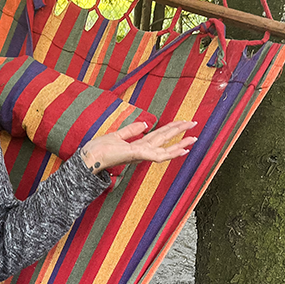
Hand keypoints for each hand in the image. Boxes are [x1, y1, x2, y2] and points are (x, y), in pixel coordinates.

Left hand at [80, 120, 197, 173]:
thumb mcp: (117, 136)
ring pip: (165, 148)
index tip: (183, 124)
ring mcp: (140, 154)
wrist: (90, 159)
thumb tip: (146, 124)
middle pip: (164, 139)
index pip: (158, 137)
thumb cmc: (99, 150)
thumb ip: (132, 130)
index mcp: (137, 146)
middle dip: (180, 132)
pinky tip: (181, 149)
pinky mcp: (137, 155)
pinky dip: (171, 152)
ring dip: (180, 143)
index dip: (171, 130)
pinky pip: (158, 155)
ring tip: (193, 138)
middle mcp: (141, 151)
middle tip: (195, 124)